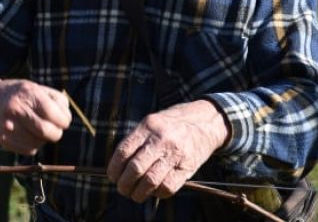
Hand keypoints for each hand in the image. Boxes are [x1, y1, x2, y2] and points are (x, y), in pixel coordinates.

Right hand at [0, 77, 71, 154]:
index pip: (54, 115)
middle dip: (56, 133)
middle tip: (55, 129)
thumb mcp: (39, 88)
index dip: (64, 121)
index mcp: (28, 93)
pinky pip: (29, 150)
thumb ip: (58, 101)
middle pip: (46, 131)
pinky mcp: (3, 139)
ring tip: (38, 129)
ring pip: (38, 143)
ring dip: (44, 139)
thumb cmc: (21, 94)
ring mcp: (7, 125)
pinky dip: (33, 145)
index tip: (63, 121)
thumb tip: (66, 120)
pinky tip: (28, 134)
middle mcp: (16, 108)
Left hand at [106, 100, 228, 202]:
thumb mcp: (151, 124)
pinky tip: (154, 191)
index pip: (124, 151)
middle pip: (136, 168)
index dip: (114, 168)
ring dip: (138, 193)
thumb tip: (117, 168)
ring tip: (135, 194)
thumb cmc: (171, 126)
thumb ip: (136, 142)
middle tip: (122, 189)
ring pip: (150, 180)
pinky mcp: (187, 167)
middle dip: (124, 184)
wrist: (204, 123)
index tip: (112, 177)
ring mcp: (175, 153)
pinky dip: (157, 193)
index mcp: (148, 126)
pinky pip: (168, 187)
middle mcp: (161, 139)